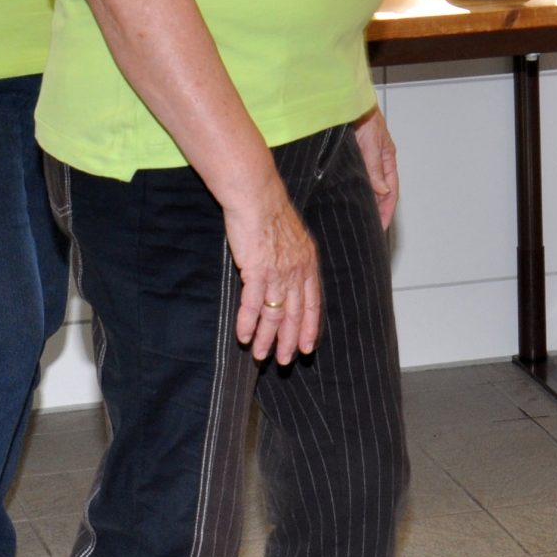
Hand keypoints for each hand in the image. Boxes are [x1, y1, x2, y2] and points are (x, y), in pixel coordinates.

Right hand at [226, 177, 321, 362]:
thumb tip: (290, 275)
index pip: (313, 303)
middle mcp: (296, 271)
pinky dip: (248, 322)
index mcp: (307, 263)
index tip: (307, 348)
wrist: (256, 196)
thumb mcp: (292, 237)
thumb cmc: (270, 213)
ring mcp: (277, 272)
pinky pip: (253, 303)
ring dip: (267, 337)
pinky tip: (243, 336)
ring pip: (274, 313)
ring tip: (260, 355)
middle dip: (289, 340)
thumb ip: (293, 259)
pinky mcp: (256, 269)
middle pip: (295, 314)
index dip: (309, 327)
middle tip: (284, 361)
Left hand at [354, 107, 400, 228]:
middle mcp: (376, 160)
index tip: (381, 228)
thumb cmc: (361, 112)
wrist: (343, 97)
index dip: (387, 211)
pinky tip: (343, 199)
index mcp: (387, 158)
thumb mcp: (370, 142)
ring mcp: (363, 159)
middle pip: (379, 192)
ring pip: (366, 186)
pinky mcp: (349, 156)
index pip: (391, 191)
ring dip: (363, 202)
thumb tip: (382, 191)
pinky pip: (354, 178)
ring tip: (355, 219)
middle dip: (376, 212)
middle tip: (367, 231)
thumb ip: (375, 166)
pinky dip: (352, 191)